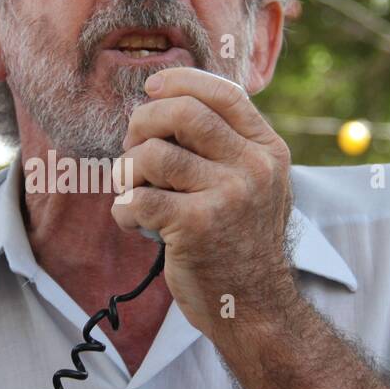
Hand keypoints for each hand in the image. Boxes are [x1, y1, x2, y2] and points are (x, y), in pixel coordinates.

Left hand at [111, 67, 296, 334]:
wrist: (255, 307)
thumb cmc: (239, 242)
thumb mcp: (253, 185)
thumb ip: (226, 145)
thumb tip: (166, 102)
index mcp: (267, 150)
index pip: (224, 92)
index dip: (180, 82)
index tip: (152, 89)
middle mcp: (253, 167)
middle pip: (182, 113)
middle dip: (143, 123)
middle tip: (132, 148)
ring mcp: (227, 196)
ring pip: (153, 155)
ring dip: (127, 171)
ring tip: (132, 191)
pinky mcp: (197, 226)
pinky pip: (137, 199)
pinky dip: (122, 209)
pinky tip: (133, 222)